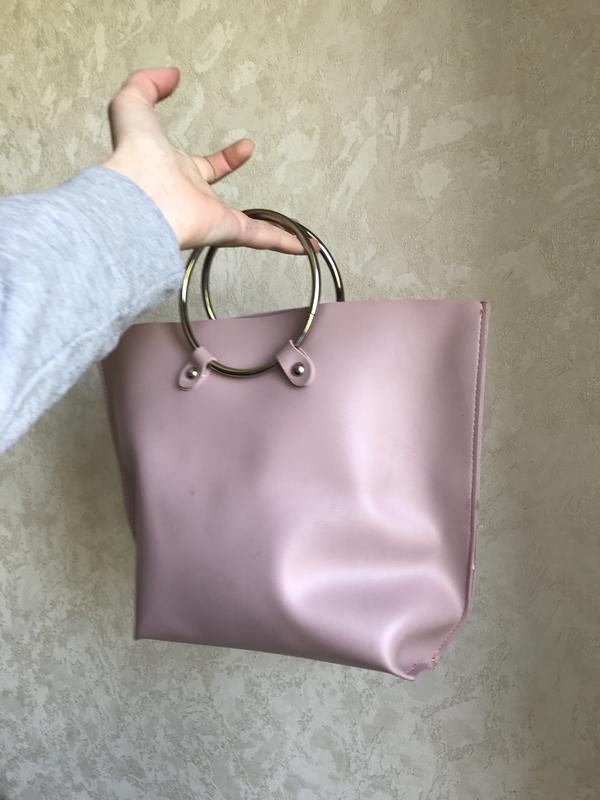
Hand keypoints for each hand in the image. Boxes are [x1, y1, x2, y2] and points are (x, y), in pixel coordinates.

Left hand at [101, 66, 316, 254]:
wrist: (137, 197)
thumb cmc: (133, 157)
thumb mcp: (133, 105)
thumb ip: (146, 84)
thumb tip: (171, 74)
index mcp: (178, 174)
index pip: (207, 168)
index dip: (227, 159)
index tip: (246, 147)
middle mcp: (197, 200)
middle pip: (227, 202)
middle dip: (243, 194)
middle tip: (275, 206)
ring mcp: (214, 218)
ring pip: (252, 228)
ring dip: (276, 233)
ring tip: (297, 239)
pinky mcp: (228, 231)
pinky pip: (262, 237)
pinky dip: (285, 242)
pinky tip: (304, 248)